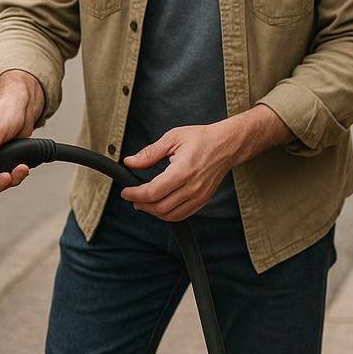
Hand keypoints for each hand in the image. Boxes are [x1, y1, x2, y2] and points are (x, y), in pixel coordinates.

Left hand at [120, 105, 293, 221]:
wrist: (227, 145)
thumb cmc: (201, 139)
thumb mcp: (172, 138)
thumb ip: (149, 153)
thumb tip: (129, 162)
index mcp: (183, 171)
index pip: (153, 192)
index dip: (135, 194)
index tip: (125, 192)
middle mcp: (192, 187)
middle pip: (160, 207)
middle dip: (141, 205)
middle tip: (132, 197)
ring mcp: (199, 196)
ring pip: (170, 215)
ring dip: (153, 211)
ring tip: (143, 201)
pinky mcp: (203, 200)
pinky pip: (182, 215)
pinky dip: (167, 214)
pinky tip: (159, 204)